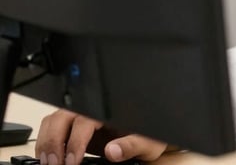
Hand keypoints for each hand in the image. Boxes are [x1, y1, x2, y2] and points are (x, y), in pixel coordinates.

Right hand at [35, 110, 167, 164]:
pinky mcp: (75, 131)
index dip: (75, 141)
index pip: (85, 120)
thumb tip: (112, 150)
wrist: (149, 142)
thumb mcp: (148, 144)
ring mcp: (83, 120)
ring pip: (55, 120)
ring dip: (47, 141)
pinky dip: (47, 142)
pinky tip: (49, 158)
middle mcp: (94, 112)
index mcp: (111, 112)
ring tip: (49, 162)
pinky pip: (54, 130)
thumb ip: (132, 145)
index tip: (72, 161)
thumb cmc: (151, 140)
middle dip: (54, 140)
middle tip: (54, 164)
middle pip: (63, 116)